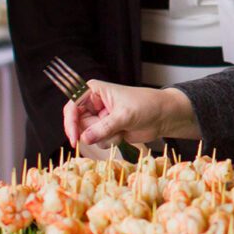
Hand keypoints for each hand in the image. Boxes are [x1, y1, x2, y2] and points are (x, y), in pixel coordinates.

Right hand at [63, 80, 197, 148]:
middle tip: (112, 130)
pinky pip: (99, 142)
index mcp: (94, 91)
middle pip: (79, 124)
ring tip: (122, 129)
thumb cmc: (145, 106)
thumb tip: (84, 139)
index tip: (74, 139)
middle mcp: (94, 104)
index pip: (72, 106)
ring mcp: (100, 118)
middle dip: (94, 132)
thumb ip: (103, 128)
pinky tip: (124, 133)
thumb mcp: (124, 115)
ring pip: (89, 135)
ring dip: (106, 137)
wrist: (162, 116)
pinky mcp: (107, 130)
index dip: (70, 123)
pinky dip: (111, 141)